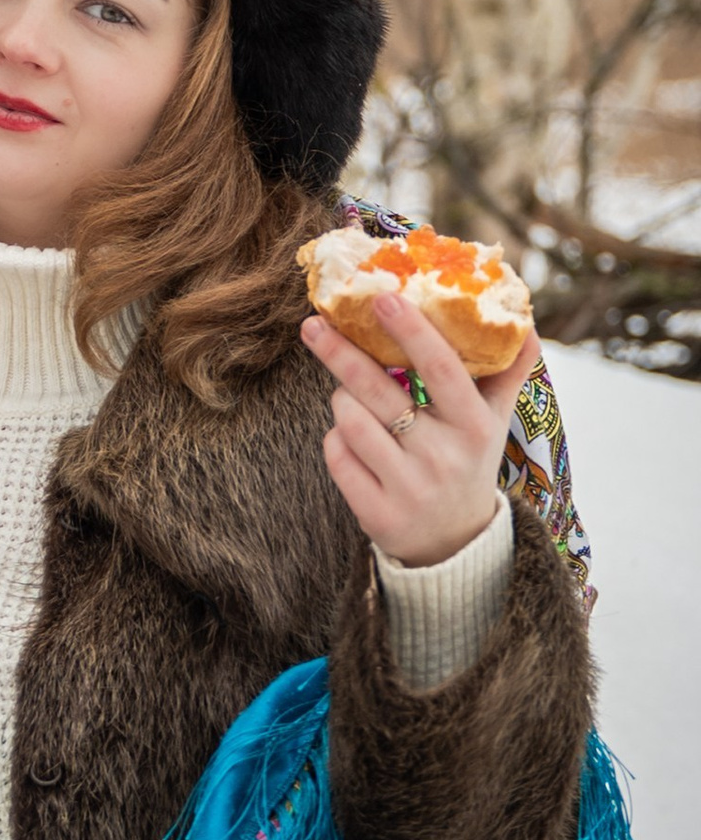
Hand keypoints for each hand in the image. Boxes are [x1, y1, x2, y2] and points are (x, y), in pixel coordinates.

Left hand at [302, 291, 537, 570]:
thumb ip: (507, 373)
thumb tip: (525, 323)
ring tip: (352, 398)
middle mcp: (444, 457)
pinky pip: (336, 454)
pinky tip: (351, 437)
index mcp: (475, 427)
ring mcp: (409, 488)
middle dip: (341, 354)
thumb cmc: (469, 462)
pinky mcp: (377, 513)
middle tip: (314, 325)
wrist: (457, 543)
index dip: (412, 331)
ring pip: (350, 420)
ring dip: (342, 400)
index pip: (442, 369)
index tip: (382, 296)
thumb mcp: (494, 422)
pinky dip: (336, 437)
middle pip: (380, 393)